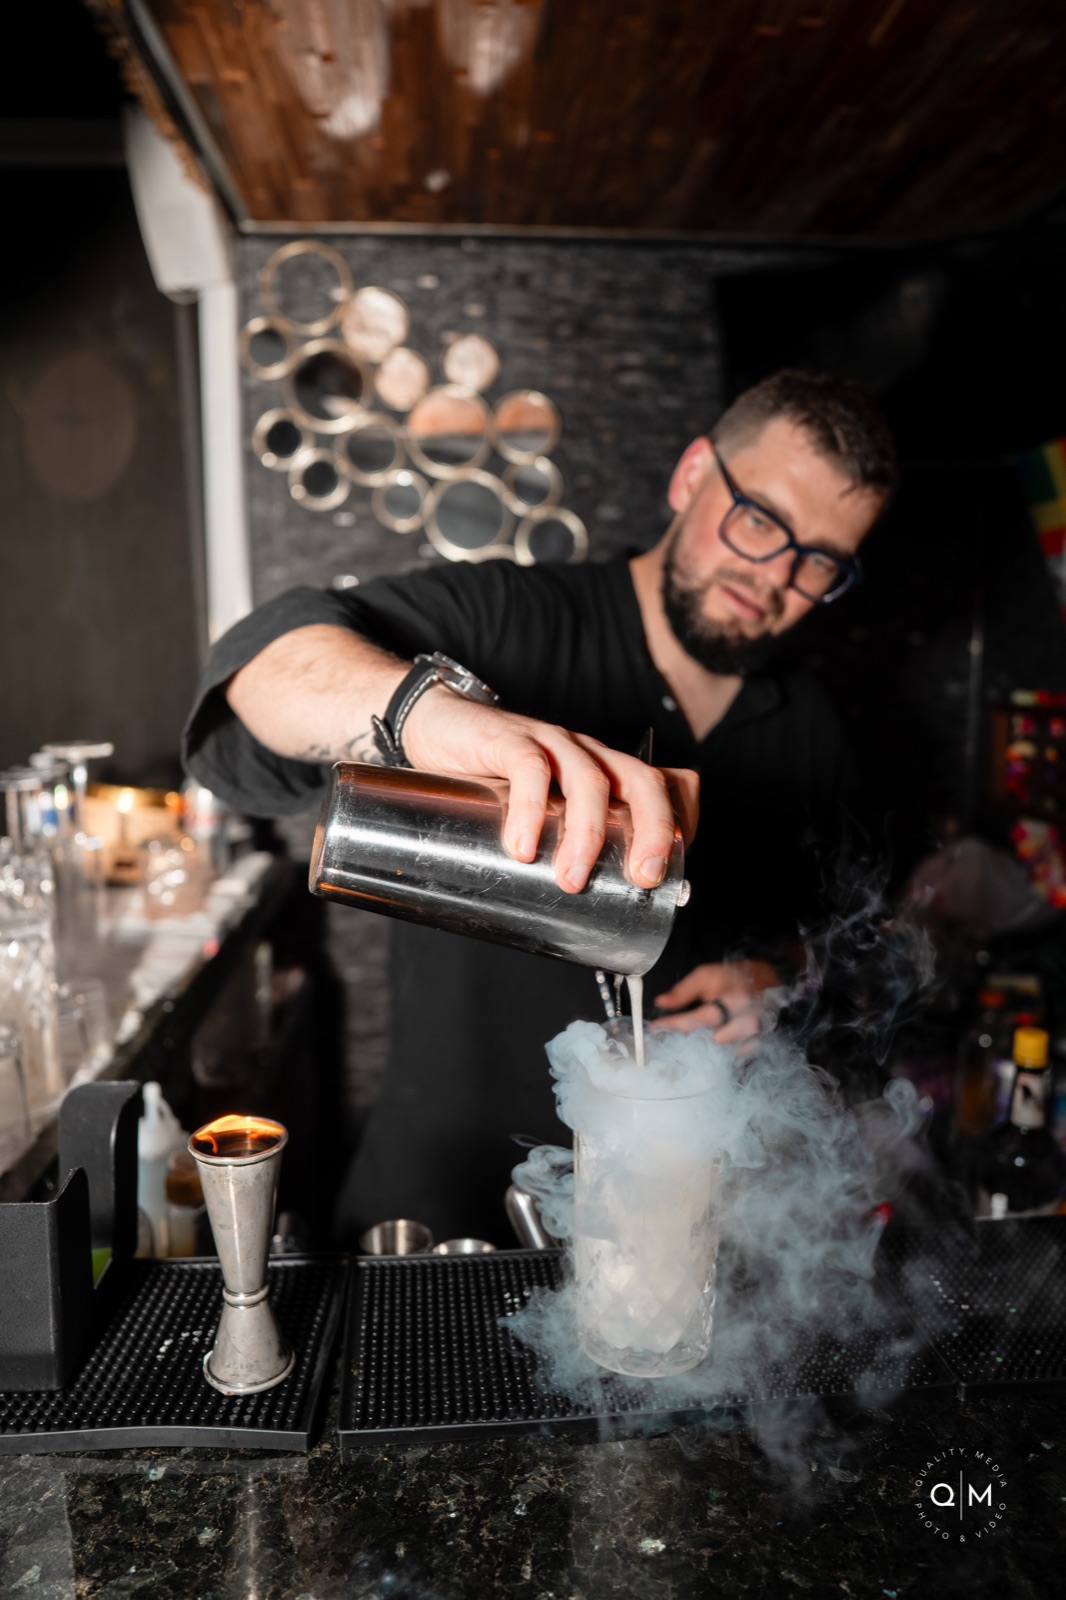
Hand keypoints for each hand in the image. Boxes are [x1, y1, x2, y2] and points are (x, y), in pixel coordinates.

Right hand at [404, 685, 698, 894]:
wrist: (438, 724)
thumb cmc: (497, 778)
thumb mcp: (543, 810)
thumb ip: (562, 844)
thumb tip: (577, 914)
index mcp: (607, 771)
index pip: (669, 784)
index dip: (682, 822)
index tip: (670, 871)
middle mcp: (589, 754)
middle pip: (643, 781)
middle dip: (653, 831)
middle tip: (643, 879)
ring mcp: (553, 743)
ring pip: (589, 779)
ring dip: (587, 834)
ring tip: (571, 879)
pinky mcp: (510, 739)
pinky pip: (529, 769)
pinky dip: (531, 810)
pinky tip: (523, 847)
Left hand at [652, 959, 783, 1048]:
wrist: (771, 980)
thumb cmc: (736, 977)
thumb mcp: (708, 974)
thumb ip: (684, 990)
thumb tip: (661, 1002)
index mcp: (733, 1000)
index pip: (697, 1019)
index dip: (672, 1025)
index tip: (654, 1029)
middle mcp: (747, 1021)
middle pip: (710, 1042)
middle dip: (686, 1043)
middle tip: (666, 1040)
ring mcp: (755, 1037)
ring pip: (722, 1054)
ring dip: (701, 1052)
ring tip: (683, 1047)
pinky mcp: (758, 1046)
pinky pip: (733, 1058)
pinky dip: (717, 1056)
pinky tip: (704, 1052)